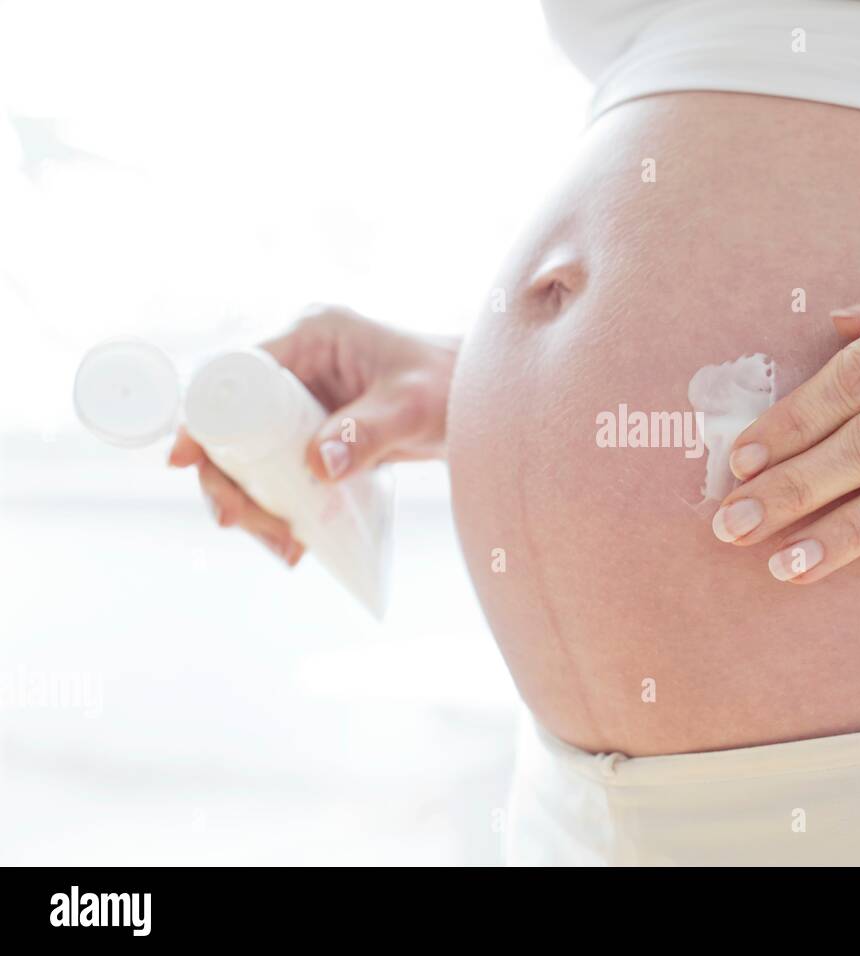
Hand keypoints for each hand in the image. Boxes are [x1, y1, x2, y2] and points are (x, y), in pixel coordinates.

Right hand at [168, 304, 458, 564]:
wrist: (485, 404)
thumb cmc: (453, 387)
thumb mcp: (410, 407)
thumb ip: (367, 432)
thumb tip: (317, 465)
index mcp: (310, 337)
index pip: (235, 375)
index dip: (204, 417)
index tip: (187, 461)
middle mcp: (300, 365)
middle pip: (235, 423)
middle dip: (229, 477)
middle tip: (238, 522)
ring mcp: (308, 402)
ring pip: (255, 454)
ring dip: (256, 502)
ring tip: (283, 547)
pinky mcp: (320, 433)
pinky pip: (284, 470)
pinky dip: (284, 506)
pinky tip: (297, 543)